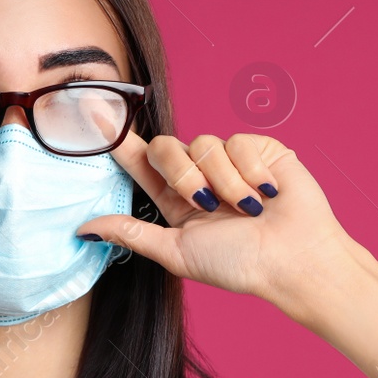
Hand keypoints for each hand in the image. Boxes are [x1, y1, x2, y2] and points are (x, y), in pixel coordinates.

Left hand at [76, 129, 371, 310]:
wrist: (294, 258)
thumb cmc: (240, 263)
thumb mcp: (177, 251)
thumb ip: (131, 234)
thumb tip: (83, 230)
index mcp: (176, 201)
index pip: (140, 163)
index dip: (116, 139)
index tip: (92, 113)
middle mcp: (200, 177)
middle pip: (166, 147)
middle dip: (182, 174)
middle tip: (206, 203)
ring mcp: (229, 161)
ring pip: (204, 144)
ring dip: (224, 182)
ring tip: (247, 209)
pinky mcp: (259, 148)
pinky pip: (238, 142)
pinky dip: (250, 172)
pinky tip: (267, 193)